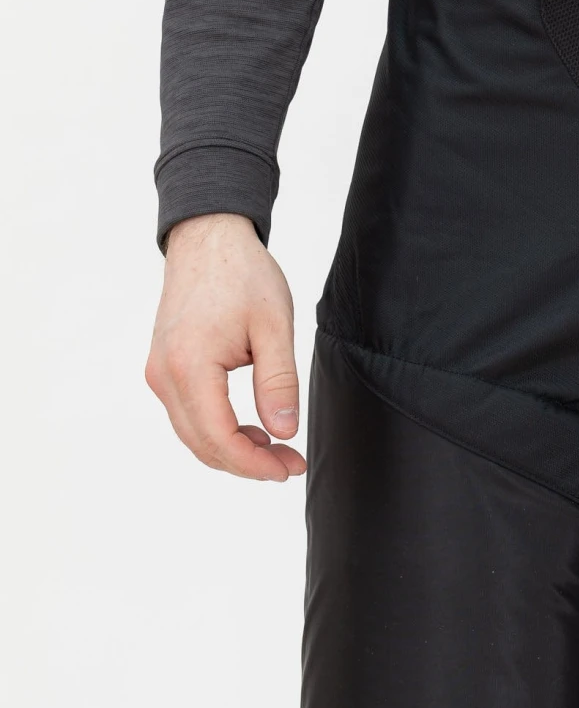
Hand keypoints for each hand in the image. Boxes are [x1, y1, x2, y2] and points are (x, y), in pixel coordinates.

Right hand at [145, 213, 305, 480]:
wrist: (208, 239)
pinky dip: (219, 430)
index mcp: (188, 366)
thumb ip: (278, 382)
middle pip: (202, 443)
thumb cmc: (242, 274)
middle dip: (248, 463)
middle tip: (292, 463)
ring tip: (279, 449)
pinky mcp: (163, 368)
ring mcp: (158, 372)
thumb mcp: (274, 327)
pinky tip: (254, 429)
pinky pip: (189, 414)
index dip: (254, 463)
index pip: (218, 438)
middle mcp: (163, 375)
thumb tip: (284, 431)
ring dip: (234, 449)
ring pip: (193, 434)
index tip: (289, 468)